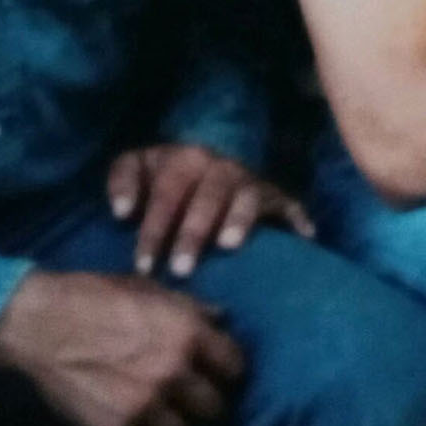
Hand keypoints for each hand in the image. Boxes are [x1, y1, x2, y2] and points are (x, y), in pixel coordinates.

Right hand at [0, 270, 246, 425]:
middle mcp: (174, 372)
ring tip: (163, 421)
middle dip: (204, 404)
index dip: (228, 371)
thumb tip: (221, 319)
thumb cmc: (93, 296)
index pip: (234, 366)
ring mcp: (145, 405)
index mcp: (187, 333)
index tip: (219, 375)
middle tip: (191, 402)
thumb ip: (189, 307)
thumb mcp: (148, 289)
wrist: (40, 323)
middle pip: (214, 407)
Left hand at [107, 144, 313, 277]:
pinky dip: (297, 220)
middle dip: (192, 233)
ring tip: (228, 246)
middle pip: (207, 198)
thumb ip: (123, 179)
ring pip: (247, 198)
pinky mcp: (275, 196)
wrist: (210, 156)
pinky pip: (290, 206)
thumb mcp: (140, 164)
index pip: (167, 194)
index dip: (153, 229)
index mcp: (185, 158)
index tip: (143, 266)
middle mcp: (221, 166)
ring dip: (237, 220)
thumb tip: (120, 212)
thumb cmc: (169, 174)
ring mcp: (250, 181)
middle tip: (180, 270)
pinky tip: (304, 237)